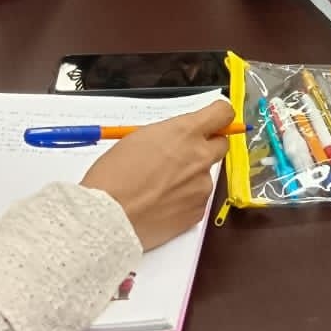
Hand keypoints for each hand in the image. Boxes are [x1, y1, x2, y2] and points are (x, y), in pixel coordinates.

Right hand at [81, 100, 233, 250]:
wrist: (108, 216)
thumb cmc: (114, 174)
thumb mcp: (139, 138)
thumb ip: (169, 135)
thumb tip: (179, 138)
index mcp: (185, 133)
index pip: (222, 113)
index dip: (219, 115)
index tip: (214, 119)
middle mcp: (200, 157)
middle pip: (221, 144)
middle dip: (207, 146)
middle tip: (183, 155)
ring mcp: (202, 186)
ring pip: (205, 175)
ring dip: (191, 177)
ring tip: (160, 187)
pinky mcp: (198, 211)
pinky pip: (197, 199)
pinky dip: (184, 200)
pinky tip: (162, 203)